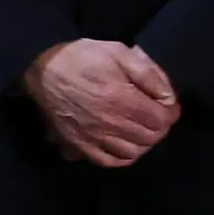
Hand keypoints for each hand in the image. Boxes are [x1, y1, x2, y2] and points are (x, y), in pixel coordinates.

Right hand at [26, 39, 179, 167]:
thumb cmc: (83, 57)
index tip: (169, 105)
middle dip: (160, 127)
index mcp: (121, 99)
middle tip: (156, 115)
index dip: (171, 113)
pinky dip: (123, 158)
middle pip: (150, 137)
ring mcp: (92, 137)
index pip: (161, 120)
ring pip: (132, 153)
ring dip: (144, 143)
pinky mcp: (78, 144)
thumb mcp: (120, 53)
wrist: (42, 69)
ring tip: (143, 129)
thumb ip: (149, 74)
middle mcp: (108, 123)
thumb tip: (169, 97)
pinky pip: (108, 161)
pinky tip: (126, 145)